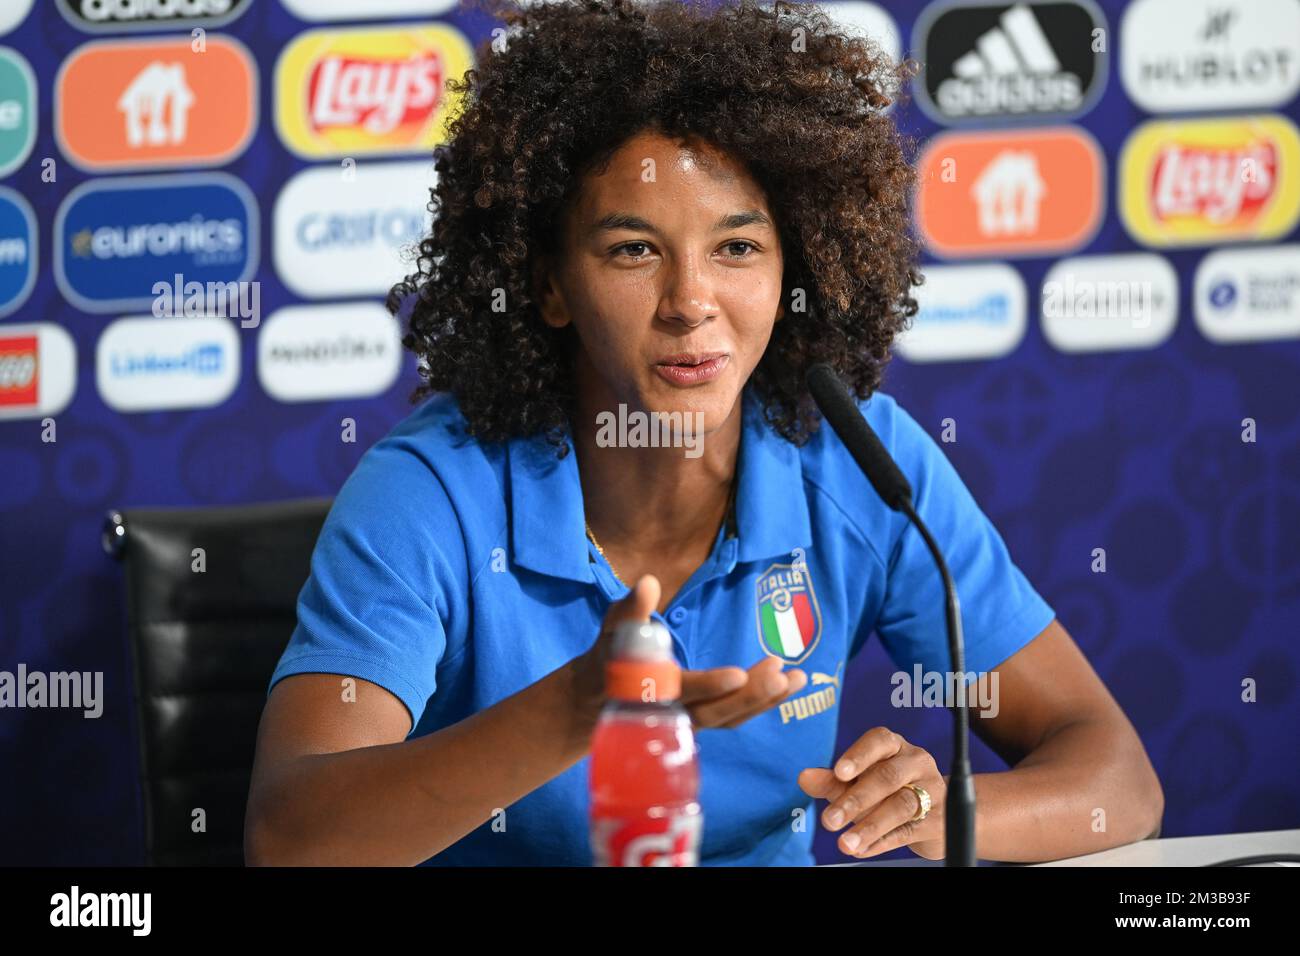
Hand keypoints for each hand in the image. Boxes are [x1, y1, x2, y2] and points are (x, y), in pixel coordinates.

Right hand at [572, 574, 807, 729]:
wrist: (598, 699)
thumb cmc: (607, 657)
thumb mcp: (613, 630)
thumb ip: (631, 609)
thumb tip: (649, 582)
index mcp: (650, 692)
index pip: (684, 692)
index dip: (711, 685)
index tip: (740, 673)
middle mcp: (672, 713)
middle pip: (715, 712)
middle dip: (751, 696)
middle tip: (783, 675)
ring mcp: (689, 721)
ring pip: (730, 718)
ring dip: (764, 701)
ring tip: (797, 678)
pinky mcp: (701, 719)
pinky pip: (733, 717)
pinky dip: (760, 704)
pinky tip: (785, 686)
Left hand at [798, 726, 947, 860]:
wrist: (933, 815)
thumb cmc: (887, 791)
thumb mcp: (858, 783)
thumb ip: (832, 781)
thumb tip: (804, 777)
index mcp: (895, 746)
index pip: (879, 741)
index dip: (858, 755)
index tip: (838, 773)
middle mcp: (916, 762)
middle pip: (887, 777)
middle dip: (855, 800)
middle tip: (829, 820)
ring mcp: (932, 790)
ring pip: (901, 806)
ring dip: (869, 826)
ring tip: (844, 843)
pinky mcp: (938, 820)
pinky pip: (909, 831)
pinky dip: (883, 842)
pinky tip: (862, 849)